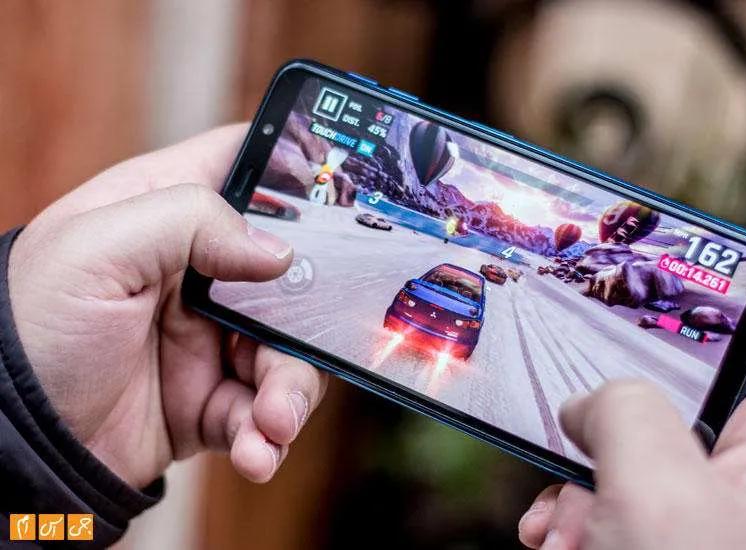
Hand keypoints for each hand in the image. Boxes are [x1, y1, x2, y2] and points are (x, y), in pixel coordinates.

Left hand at [8, 125, 327, 488]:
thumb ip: (189, 222)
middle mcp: (199, 272)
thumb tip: (280, 251)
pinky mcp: (212, 399)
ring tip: (272, 423)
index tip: (341, 194)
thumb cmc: (28, 327)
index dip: (296, 170)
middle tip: (301, 348)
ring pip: (288, 352)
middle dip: (308, 317)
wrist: (10, 445)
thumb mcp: (93, 249)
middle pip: (292, 274)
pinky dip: (269, 436)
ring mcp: (211, 338)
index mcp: (167, 213)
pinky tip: (256, 450)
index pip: (244, 166)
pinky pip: (265, 413)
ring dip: (292, 392)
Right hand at [519, 297, 745, 549]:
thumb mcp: (655, 488)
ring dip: (579, 476)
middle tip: (579, 419)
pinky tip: (557, 537)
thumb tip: (587, 406)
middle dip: (612, 411)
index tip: (677, 262)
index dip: (741, 288)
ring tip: (565, 521)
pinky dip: (573, 512)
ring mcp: (701, 507)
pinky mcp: (660, 534)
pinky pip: (609, 496)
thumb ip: (623, 410)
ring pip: (630, 449)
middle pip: (680, 390)